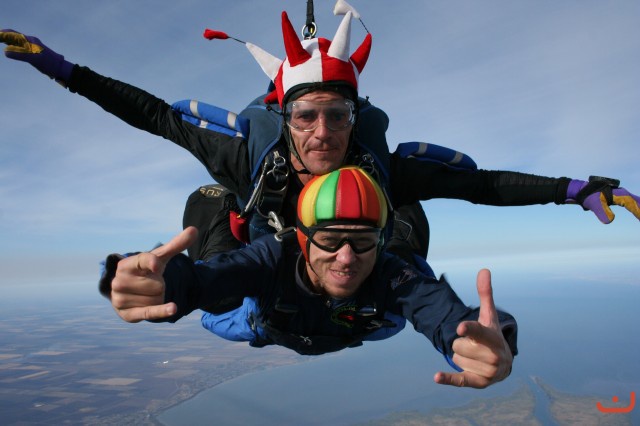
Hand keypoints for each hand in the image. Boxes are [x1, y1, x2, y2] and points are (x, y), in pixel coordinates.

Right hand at [0, 28, 73, 82]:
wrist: (61, 68)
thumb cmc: (50, 64)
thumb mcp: (34, 59)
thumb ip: (20, 55)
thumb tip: (6, 51)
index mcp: (30, 41)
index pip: (13, 34)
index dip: (3, 34)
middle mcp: (30, 42)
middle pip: (13, 36)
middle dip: (3, 36)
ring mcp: (32, 47)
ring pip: (16, 41)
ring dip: (7, 41)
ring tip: (0, 41)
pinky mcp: (33, 52)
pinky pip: (20, 47)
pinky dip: (12, 46)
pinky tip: (9, 49)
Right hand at [111, 227, 197, 322]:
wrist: (127, 291)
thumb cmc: (146, 270)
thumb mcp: (160, 257)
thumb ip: (176, 244)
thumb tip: (194, 230)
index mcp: (126, 264)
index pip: (142, 261)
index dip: (150, 263)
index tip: (156, 265)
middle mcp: (120, 281)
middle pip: (157, 286)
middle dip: (161, 286)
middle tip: (150, 284)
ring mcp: (120, 298)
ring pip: (156, 299)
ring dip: (159, 299)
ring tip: (148, 294)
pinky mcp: (127, 314)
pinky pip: (149, 313)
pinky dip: (161, 311)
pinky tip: (173, 308)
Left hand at [434, 269, 512, 388]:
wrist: (504, 364)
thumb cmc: (492, 335)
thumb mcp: (489, 316)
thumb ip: (485, 294)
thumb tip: (484, 270)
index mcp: (493, 338)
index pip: (478, 332)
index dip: (468, 329)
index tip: (459, 328)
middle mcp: (492, 356)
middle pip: (458, 345)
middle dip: (461, 344)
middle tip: (473, 345)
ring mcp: (486, 371)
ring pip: (455, 358)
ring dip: (461, 357)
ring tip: (475, 357)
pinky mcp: (478, 383)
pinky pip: (460, 380)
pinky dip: (448, 379)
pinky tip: (436, 377)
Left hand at [567, 177, 639, 223]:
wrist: (582, 190)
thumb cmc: (588, 196)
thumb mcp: (594, 204)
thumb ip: (602, 212)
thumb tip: (610, 221)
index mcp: (620, 195)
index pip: (634, 205)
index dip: (639, 212)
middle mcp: (623, 194)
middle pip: (637, 202)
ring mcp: (621, 195)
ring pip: (635, 202)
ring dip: (639, 208)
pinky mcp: (618, 198)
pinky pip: (631, 203)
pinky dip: (636, 208)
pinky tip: (637, 213)